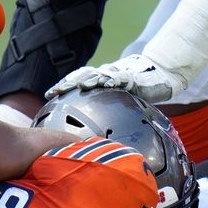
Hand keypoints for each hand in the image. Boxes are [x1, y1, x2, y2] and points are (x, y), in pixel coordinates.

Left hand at [45, 54, 184, 101]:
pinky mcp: (131, 77)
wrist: (159, 75)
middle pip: (82, 76)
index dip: (62, 86)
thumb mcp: (117, 102)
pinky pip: (121, 78)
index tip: (48, 95)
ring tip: (79, 85)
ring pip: (99, 75)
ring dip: (89, 79)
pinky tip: (106, 83)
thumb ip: (104, 112)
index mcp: (98, 80)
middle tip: (56, 91)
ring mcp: (117, 75)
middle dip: (68, 83)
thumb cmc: (136, 90)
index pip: (76, 81)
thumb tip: (88, 133)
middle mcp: (104, 75)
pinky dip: (113, 79)